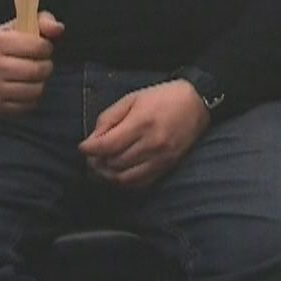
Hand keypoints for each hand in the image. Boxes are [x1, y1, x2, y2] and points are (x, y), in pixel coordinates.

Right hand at [0, 11, 63, 116]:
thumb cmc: (6, 47)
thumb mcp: (21, 28)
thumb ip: (44, 22)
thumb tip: (57, 28)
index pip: (37, 46)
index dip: (46, 47)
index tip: (43, 47)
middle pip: (36, 70)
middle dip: (46, 66)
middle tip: (41, 63)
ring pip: (34, 90)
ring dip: (40, 82)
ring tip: (33, 76)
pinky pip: (28, 105)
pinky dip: (32, 98)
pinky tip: (25, 88)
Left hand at [79, 79, 211, 188]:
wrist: (197, 102)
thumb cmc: (163, 97)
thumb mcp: (132, 99)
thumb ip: (109, 118)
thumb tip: (92, 141)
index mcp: (141, 123)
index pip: (106, 146)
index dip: (89, 149)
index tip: (83, 147)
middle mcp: (151, 143)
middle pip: (113, 163)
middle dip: (96, 162)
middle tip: (92, 156)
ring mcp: (161, 157)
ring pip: (124, 178)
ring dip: (108, 175)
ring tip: (102, 167)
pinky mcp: (168, 166)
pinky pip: (141, 183)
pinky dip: (125, 182)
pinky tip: (119, 174)